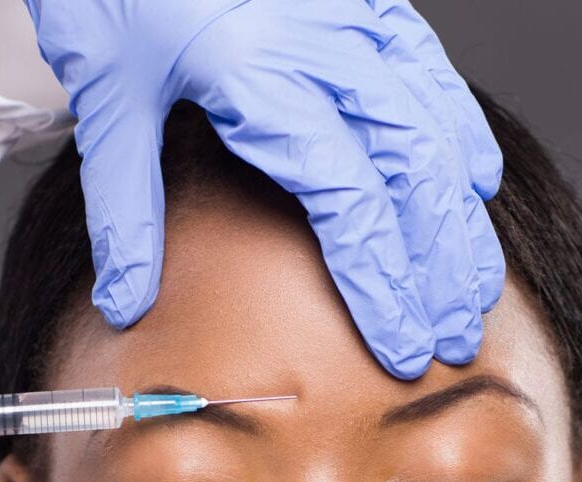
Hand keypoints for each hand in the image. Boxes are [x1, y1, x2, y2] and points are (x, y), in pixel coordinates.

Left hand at [23, 0, 504, 377]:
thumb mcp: (106, 95)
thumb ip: (124, 209)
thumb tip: (125, 304)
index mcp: (262, 72)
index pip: (348, 202)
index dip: (382, 285)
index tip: (402, 348)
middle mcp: (324, 41)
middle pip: (412, 170)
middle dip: (440, 265)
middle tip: (453, 338)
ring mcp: (353, 12)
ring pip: (434, 123)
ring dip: (461, 214)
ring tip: (475, 285)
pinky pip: (431, 68)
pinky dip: (460, 130)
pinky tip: (475, 182)